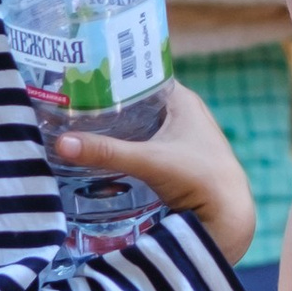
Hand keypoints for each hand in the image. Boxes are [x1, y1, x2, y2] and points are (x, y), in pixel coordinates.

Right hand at [56, 77, 255, 257]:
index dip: (113, 75)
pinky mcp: (176, 159)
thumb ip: (107, 153)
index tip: (81, 76)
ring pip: (140, 124)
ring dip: (116, 127)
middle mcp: (184, 113)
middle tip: (69, 102)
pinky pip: (144, 144)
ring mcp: (181, 137)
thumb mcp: (149, 161)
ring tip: (76, 124)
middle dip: (107, 103)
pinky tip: (103, 151)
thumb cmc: (199, 178)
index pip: (141, 75)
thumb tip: (62, 143)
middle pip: (137, 101)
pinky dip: (126, 145)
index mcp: (183, 100)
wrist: (229, 214)